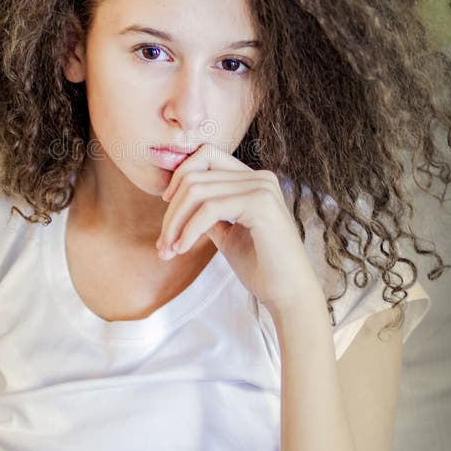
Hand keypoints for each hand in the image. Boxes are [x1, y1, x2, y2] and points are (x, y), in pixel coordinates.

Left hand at [156, 142, 324, 314]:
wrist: (289, 295)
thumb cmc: (260, 267)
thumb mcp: (227, 233)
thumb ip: (207, 212)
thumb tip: (176, 199)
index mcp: (253, 180)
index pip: (206, 155)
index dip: (180, 177)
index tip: (167, 206)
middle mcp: (260, 177)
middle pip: (195, 175)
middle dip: (171, 211)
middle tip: (162, 244)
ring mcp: (262, 188)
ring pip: (197, 190)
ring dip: (175, 223)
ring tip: (168, 250)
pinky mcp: (261, 204)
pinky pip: (209, 208)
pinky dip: (189, 229)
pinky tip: (182, 249)